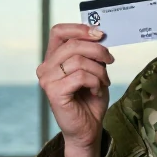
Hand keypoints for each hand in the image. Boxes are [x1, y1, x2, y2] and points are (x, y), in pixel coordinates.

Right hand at [37, 24, 113, 156]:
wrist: (88, 128)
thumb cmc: (90, 99)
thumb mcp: (94, 70)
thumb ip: (92, 53)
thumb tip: (99, 34)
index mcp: (53, 58)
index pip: (59, 31)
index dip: (80, 28)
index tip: (100, 34)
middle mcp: (45, 67)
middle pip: (73, 44)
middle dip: (97, 50)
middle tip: (110, 60)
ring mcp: (47, 80)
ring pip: (79, 60)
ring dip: (99, 71)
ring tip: (103, 82)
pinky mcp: (54, 92)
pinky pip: (81, 76)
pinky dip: (95, 82)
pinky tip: (96, 92)